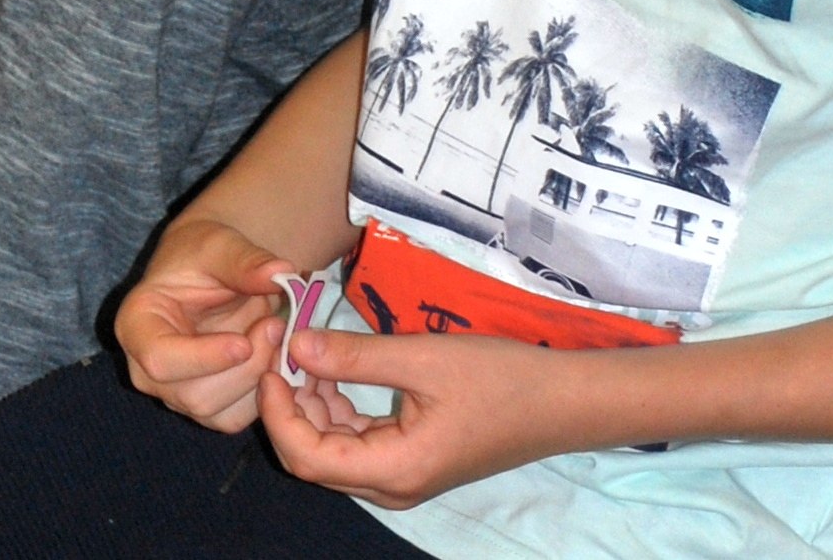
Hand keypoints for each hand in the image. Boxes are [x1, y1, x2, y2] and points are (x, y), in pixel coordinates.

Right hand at [116, 217, 296, 431]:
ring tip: (279, 334)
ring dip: (259, 379)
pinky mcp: (207, 407)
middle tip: (277, 326)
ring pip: (218, 413)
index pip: (160, 359)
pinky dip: (265, 394)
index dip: (203, 358)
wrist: (212, 273)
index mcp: (137, 326)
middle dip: (245, 367)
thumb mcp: (221, 244)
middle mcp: (148, 371)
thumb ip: (245, 260)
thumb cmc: (204, 256)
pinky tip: (277, 358)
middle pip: (193, 395)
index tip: (243, 343)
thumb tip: (280, 273)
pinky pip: (237, 418)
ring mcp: (177, 394)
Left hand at [259, 328, 586, 509]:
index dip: (278, 412)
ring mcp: (402, 479)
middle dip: (291, 407)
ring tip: (310, 353)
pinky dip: (339, 411)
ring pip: (333, 452)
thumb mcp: (425, 357)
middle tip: (284, 351)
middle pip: (314, 459)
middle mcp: (391, 487)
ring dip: (314, 407)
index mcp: (393, 471)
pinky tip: (338, 373)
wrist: (561, 402)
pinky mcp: (412, 463)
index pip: (307, 457)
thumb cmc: (499, 378)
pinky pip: (358, 445)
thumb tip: (295, 346)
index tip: (271, 361)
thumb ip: (357, 356)